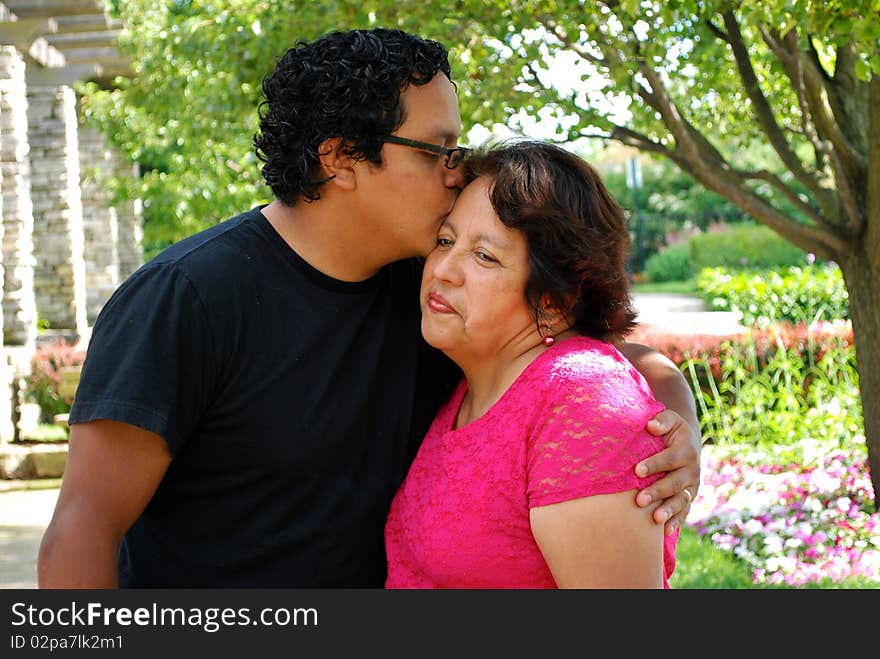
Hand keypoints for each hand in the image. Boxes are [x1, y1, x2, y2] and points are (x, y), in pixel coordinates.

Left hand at [635, 409, 701, 535]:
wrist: (688, 441)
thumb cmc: (671, 430)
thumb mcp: (670, 420)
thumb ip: (662, 421)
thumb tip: (651, 426)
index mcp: (687, 450)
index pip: (670, 458)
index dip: (654, 464)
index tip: (637, 470)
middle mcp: (692, 470)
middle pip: (675, 483)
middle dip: (658, 491)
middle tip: (639, 500)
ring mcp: (692, 486)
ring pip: (681, 500)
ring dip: (668, 510)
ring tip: (655, 519)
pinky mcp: (690, 497)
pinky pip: (685, 511)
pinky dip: (676, 521)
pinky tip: (665, 531)